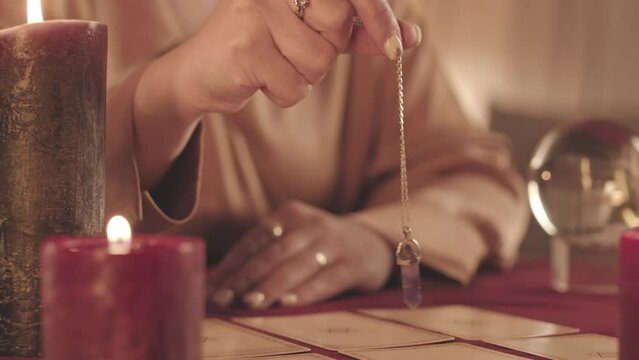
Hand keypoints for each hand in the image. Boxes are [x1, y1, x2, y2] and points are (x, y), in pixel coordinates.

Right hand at [169, 0, 420, 117]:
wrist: (202, 73)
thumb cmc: (260, 49)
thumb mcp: (312, 35)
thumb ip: (357, 32)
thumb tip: (410, 37)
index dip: (377, 16)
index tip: (399, 44)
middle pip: (337, 27)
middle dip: (325, 51)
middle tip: (292, 49)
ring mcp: (256, 13)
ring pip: (317, 63)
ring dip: (301, 77)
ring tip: (270, 65)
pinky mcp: (245, 47)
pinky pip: (295, 86)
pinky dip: (282, 93)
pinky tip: (258, 78)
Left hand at [207, 200, 394, 308]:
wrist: (372, 243)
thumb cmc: (320, 246)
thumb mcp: (295, 238)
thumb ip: (266, 254)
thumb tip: (222, 284)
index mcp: (290, 214)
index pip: (254, 240)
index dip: (231, 265)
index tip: (211, 288)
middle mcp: (312, 224)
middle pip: (272, 253)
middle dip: (244, 278)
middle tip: (223, 299)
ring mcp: (334, 243)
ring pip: (296, 266)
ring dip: (271, 286)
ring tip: (250, 303)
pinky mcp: (353, 265)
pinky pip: (327, 280)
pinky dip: (306, 292)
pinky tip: (289, 303)